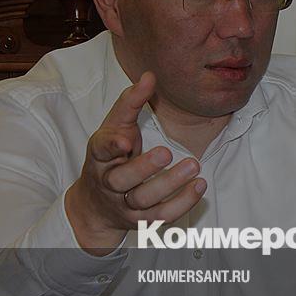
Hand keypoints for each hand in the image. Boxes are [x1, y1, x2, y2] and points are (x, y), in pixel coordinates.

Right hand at [64, 71, 206, 254]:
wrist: (95, 205)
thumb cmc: (110, 157)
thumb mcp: (114, 128)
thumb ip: (130, 103)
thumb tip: (150, 75)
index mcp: (100, 156)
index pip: (101, 149)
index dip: (111, 145)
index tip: (125, 139)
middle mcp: (109, 182)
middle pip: (122, 179)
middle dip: (144, 168)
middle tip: (167, 152)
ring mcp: (125, 204)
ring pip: (145, 200)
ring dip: (170, 185)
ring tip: (193, 166)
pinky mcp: (142, 220)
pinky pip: (162, 216)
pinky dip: (183, 203)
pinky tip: (200, 186)